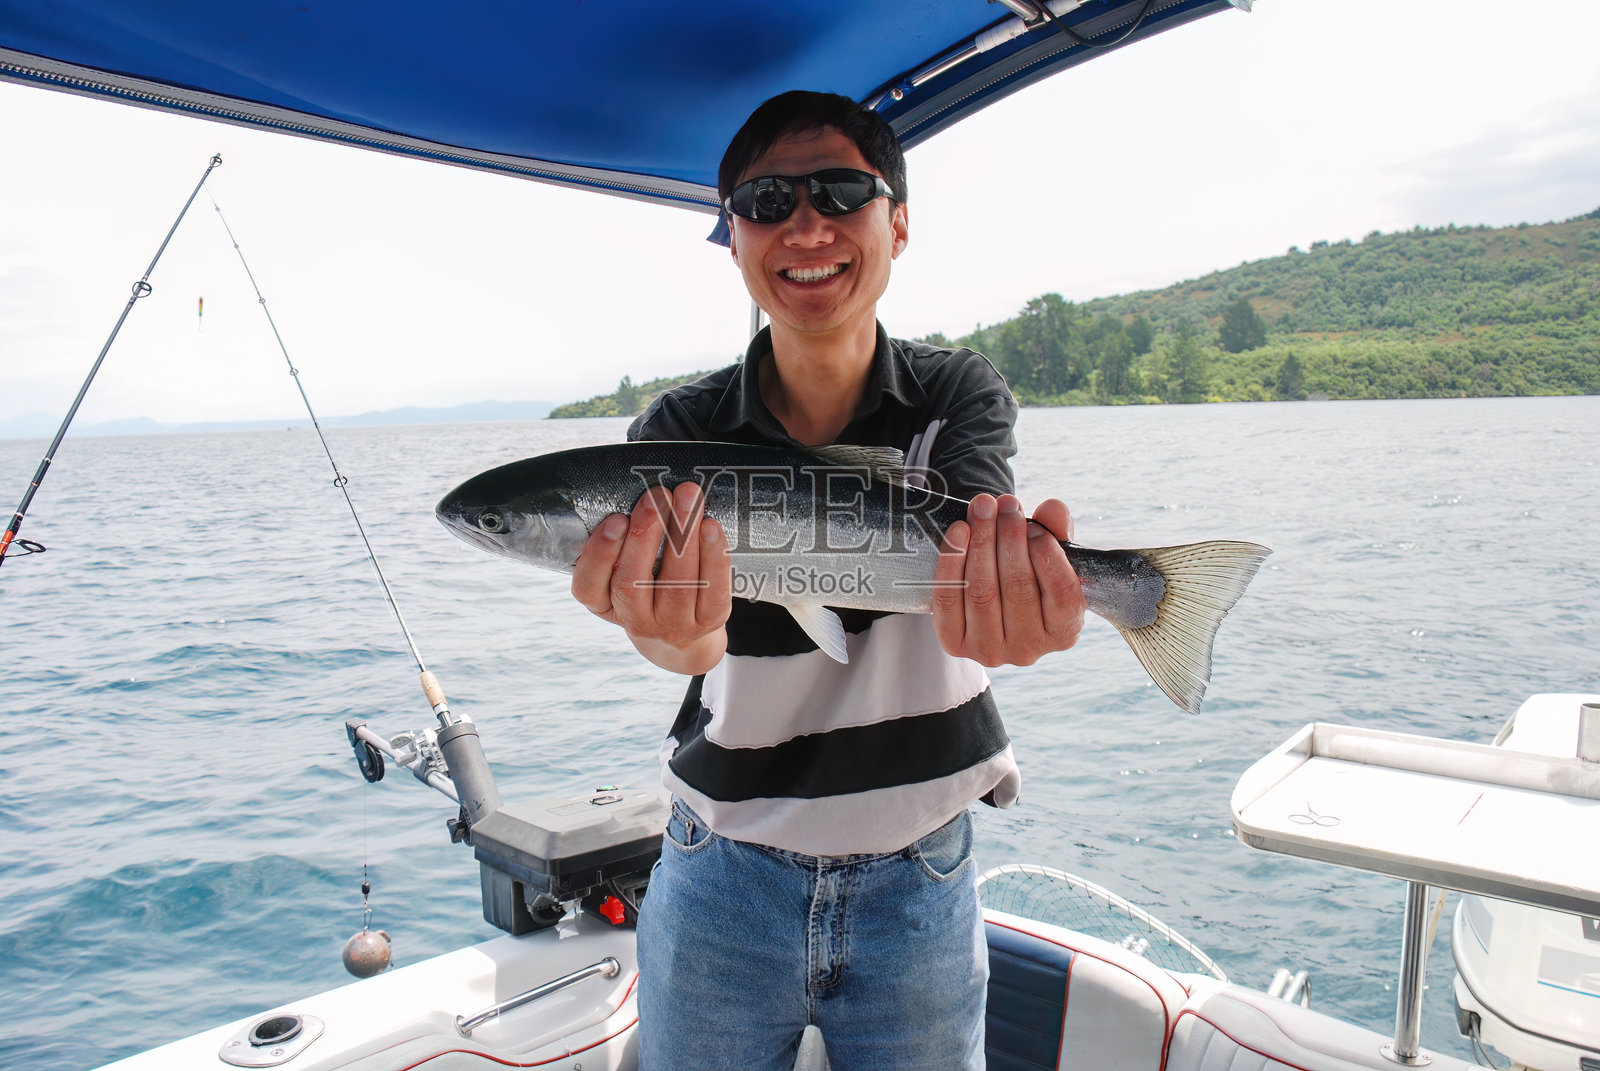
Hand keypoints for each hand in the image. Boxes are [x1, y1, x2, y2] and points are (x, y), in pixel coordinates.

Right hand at [571, 481, 731, 673]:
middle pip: (633, 583)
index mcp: (604, 604)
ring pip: (677, 585)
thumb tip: (639, 493)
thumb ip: (623, 538)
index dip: (600, 554)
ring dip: (683, 537)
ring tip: (688, 499)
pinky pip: (713, 589)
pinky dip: (714, 556)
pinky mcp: (708, 621)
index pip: (588, 586)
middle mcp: (635, 620)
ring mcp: (673, 625)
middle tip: (657, 496)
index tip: (616, 520)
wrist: (682, 625)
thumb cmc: (648, 581)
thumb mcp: (622, 568)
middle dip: (646, 535)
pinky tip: (711, 527)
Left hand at [931, 494, 1084, 667]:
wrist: (988, 592)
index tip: (1034, 525)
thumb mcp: (1048, 552)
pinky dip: (952, 560)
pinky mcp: (954, 643)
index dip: (1047, 555)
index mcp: (1064, 632)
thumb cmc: (1027, 571)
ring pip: (982, 592)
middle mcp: (1028, 650)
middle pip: (1018, 588)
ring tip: (983, 508)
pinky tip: (959, 531)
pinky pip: (948, 598)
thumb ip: (1056, 531)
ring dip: (982, 543)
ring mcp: (989, 651)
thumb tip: (1053, 509)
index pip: (1063, 595)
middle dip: (1010, 538)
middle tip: (1005, 504)